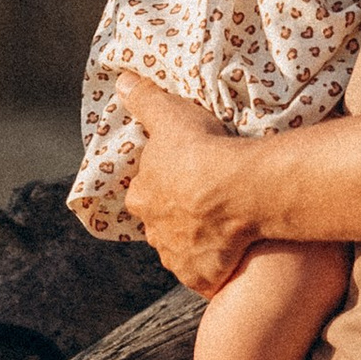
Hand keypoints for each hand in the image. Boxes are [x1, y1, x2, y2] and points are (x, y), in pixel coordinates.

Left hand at [118, 75, 257, 294]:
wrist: (240, 190)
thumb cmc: (202, 150)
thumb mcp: (169, 114)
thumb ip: (144, 100)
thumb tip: (120, 82)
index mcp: (142, 196)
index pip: (144, 192)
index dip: (162, 184)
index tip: (183, 177)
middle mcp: (154, 231)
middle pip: (162, 224)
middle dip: (177, 216)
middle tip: (205, 203)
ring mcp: (178, 258)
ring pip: (182, 250)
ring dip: (196, 242)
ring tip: (222, 227)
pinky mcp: (202, 277)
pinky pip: (206, 275)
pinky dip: (215, 268)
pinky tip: (230, 257)